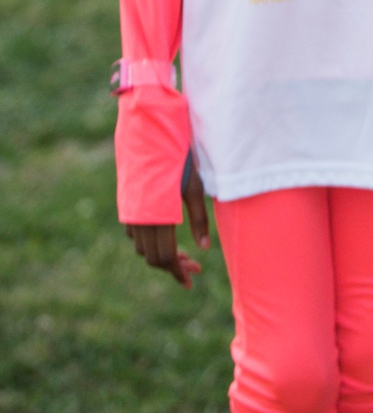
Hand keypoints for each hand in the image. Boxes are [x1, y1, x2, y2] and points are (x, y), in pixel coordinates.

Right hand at [125, 161, 210, 288]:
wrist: (150, 131)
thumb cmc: (178, 156)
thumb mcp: (194, 186)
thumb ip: (199, 219)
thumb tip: (204, 249)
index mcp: (158, 216)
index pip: (165, 257)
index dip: (178, 272)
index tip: (191, 281)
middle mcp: (140, 218)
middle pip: (153, 257)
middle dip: (173, 266)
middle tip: (194, 266)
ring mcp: (130, 212)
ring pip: (142, 248)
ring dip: (161, 255)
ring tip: (184, 253)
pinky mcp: (127, 204)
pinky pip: (136, 234)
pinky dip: (150, 241)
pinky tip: (166, 234)